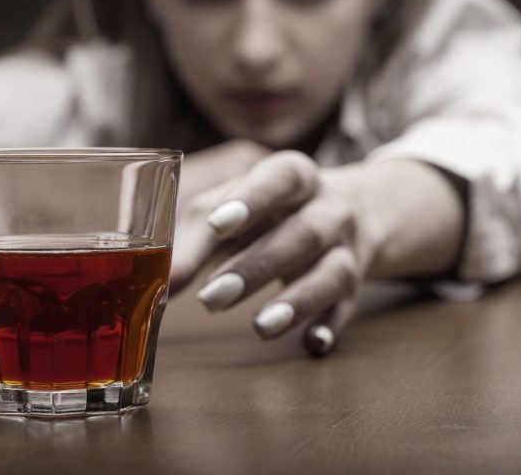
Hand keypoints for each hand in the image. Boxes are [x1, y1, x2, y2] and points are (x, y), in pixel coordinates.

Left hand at [171, 150, 377, 356]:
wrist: (352, 210)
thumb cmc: (271, 209)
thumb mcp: (236, 207)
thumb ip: (198, 237)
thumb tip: (166, 280)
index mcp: (295, 176)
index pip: (280, 178)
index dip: (251, 199)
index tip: (216, 224)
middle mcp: (329, 209)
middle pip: (303, 233)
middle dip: (256, 267)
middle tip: (210, 299)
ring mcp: (348, 249)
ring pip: (333, 272)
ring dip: (296, 301)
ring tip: (259, 327)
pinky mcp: (355, 287)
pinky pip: (347, 308)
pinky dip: (330, 325)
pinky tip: (311, 343)